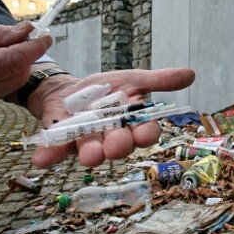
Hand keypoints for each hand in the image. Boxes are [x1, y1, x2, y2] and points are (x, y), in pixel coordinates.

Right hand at [0, 22, 51, 117]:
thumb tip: (27, 31)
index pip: (15, 61)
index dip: (34, 47)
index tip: (45, 35)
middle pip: (19, 73)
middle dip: (23, 53)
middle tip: (17, 35)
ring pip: (14, 82)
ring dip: (14, 64)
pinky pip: (2, 90)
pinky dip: (3, 75)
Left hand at [27, 68, 195, 167]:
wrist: (68, 90)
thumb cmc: (106, 90)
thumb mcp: (132, 79)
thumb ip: (159, 80)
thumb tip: (191, 73)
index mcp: (131, 124)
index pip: (144, 132)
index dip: (146, 134)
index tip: (147, 133)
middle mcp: (111, 137)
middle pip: (119, 144)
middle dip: (118, 146)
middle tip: (115, 146)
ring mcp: (85, 140)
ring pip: (91, 151)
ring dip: (90, 154)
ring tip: (89, 155)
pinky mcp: (61, 141)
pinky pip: (56, 150)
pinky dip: (49, 155)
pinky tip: (41, 159)